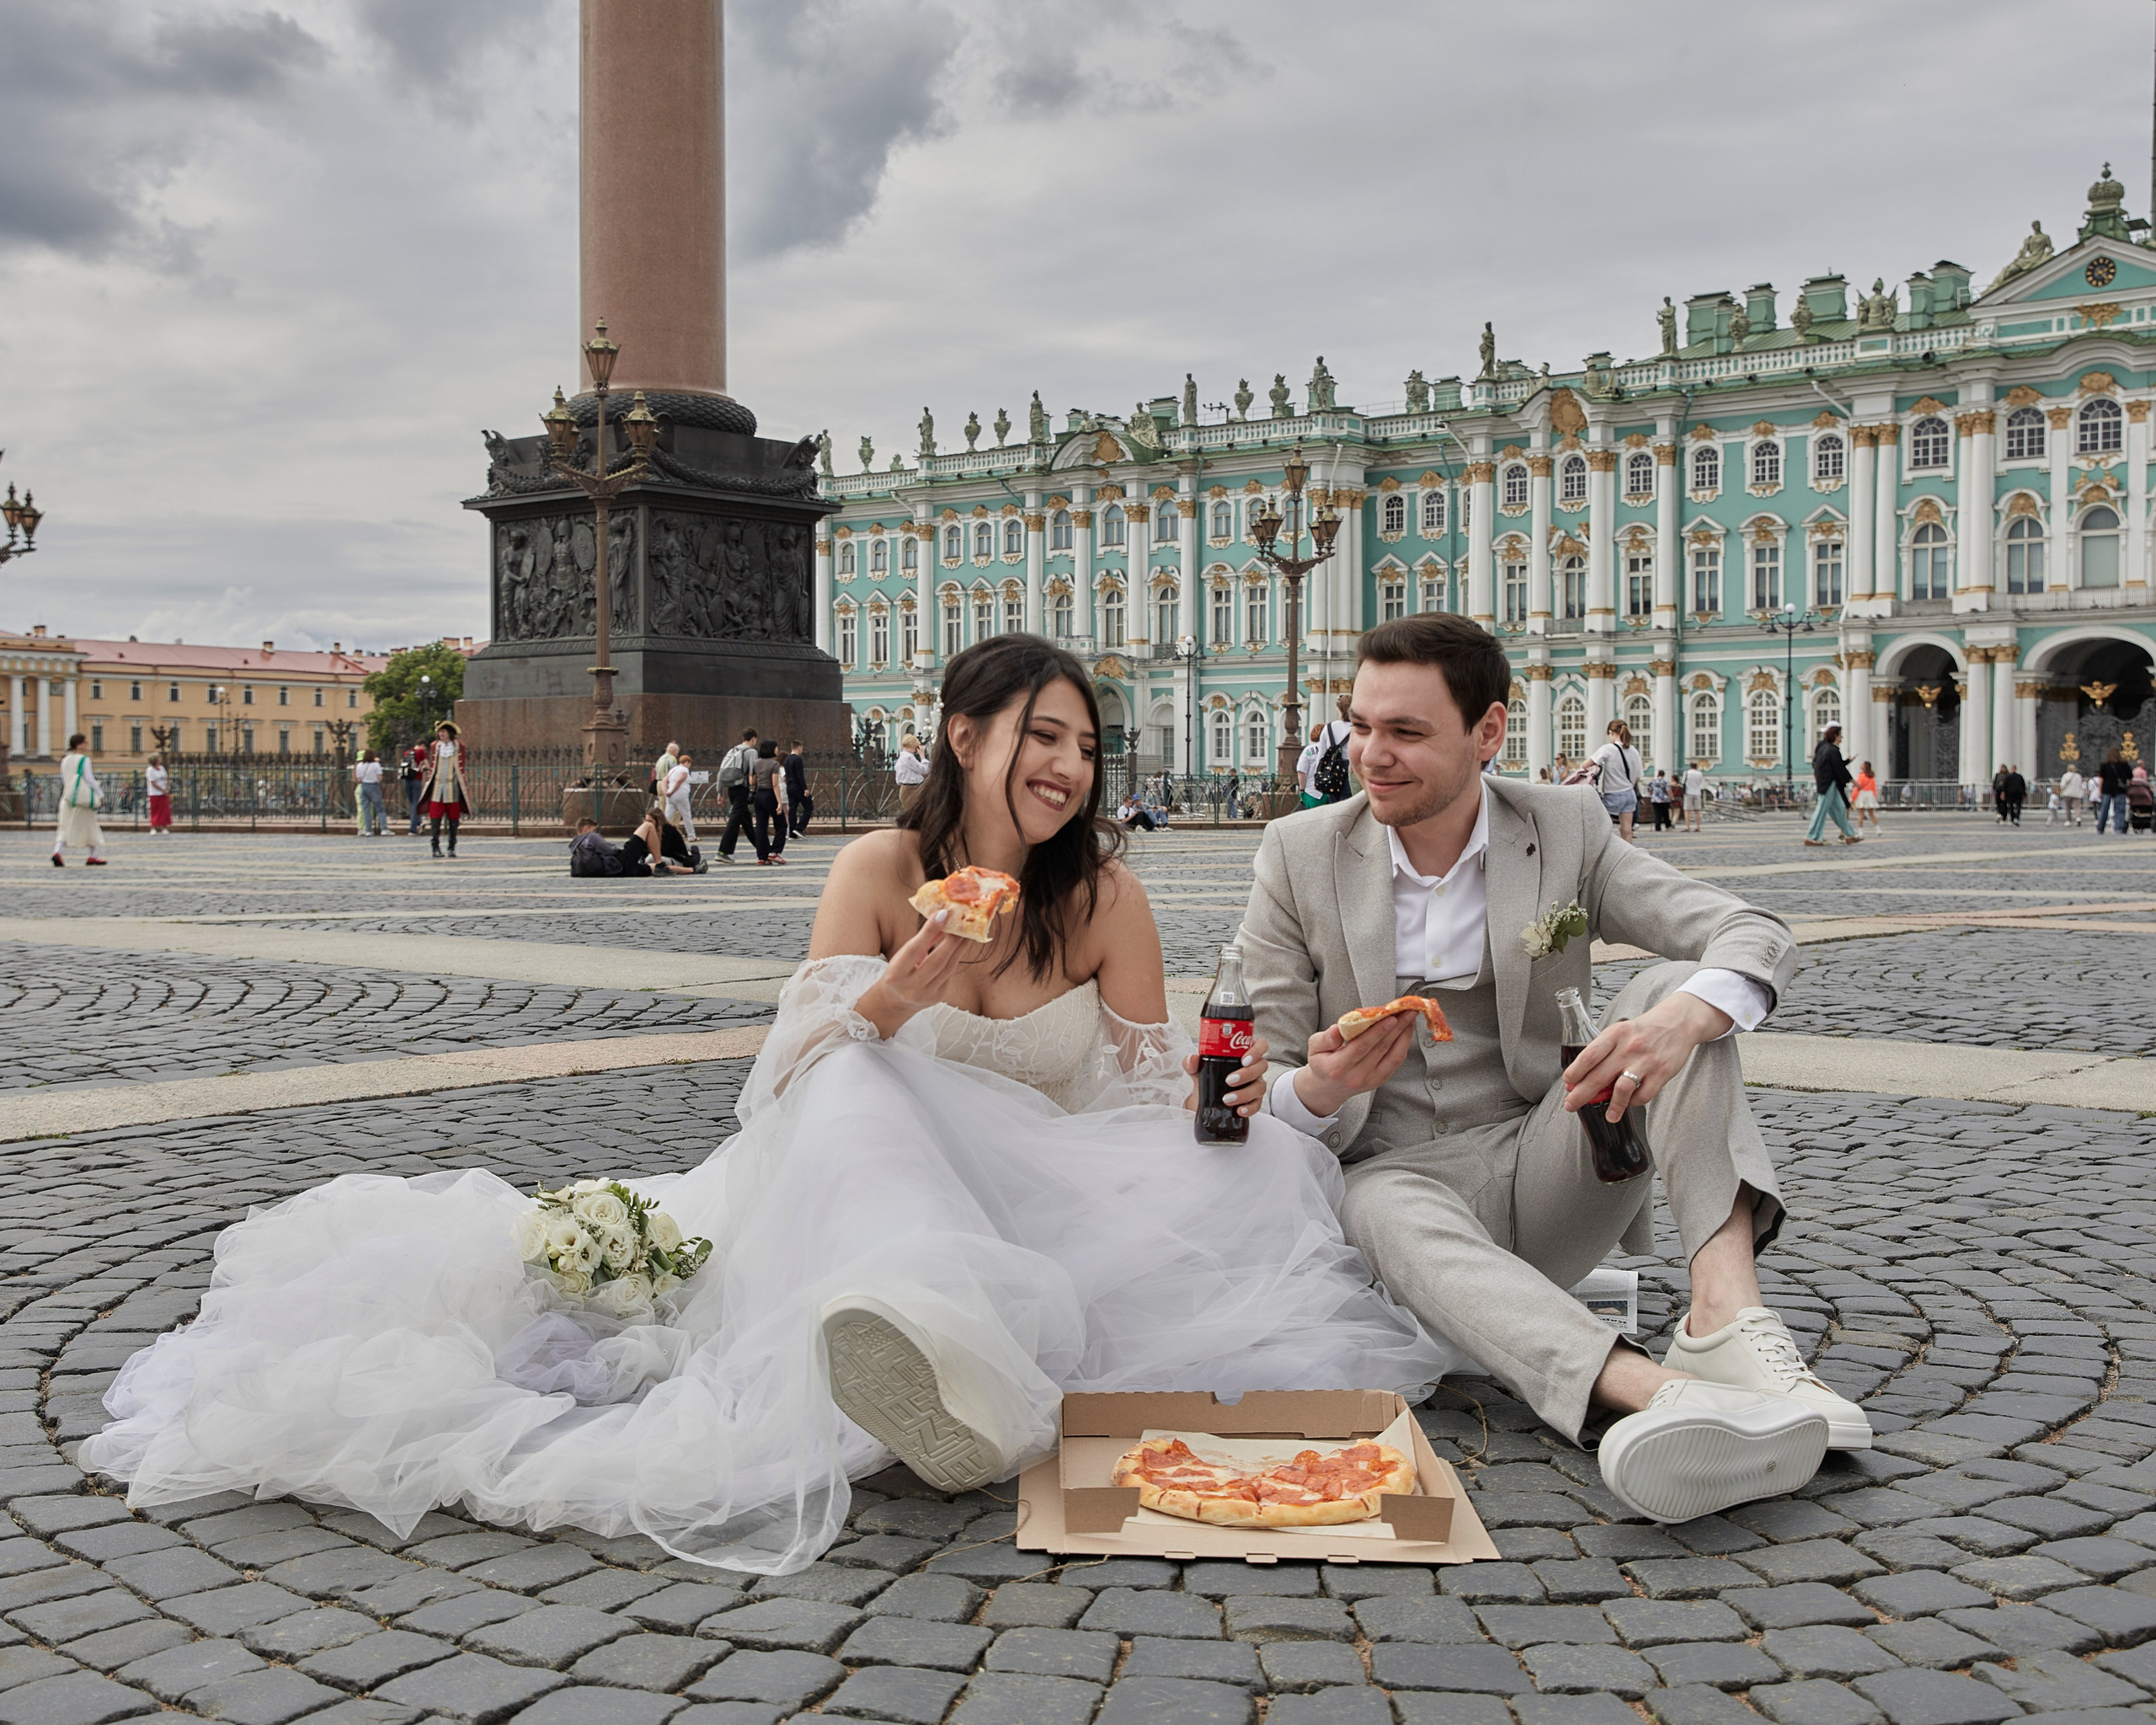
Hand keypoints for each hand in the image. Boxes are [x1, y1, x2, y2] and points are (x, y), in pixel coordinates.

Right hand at [858, 911, 964, 1036]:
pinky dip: (956, 958)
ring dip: (960, 948)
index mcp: (896, 974)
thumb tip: (941, 920)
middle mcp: (911, 988)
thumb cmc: (899, 972)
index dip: (929, 931)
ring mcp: (926, 995)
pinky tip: (962, 946)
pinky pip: (950, 974)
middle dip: (952, 940)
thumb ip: (921, 941)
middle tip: (962, 923)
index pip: (915, 950)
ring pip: (948, 968)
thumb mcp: (903, 956)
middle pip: (936, 961)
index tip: (943, 913)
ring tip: (968, 933)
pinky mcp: (938, 997)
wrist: (895, 1001)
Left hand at [1183, 1035, 1270, 1118]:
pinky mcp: (1254, 1101)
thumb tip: (1192, 1059)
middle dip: (1247, 1074)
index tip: (1244, 1059)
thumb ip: (1192, 1063)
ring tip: (1228, 1099)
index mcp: (1245, 1053)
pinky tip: (1239, 1110)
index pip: (1260, 1045)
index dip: (1256, 1051)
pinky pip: (1257, 1104)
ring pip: (1259, 1086)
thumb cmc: (1209, 1076)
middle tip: (1229, 1080)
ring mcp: (1255, 1084)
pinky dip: (1249, 1108)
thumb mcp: (1199, 1068)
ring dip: (1244, 1093)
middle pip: (1262, 1066)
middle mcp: (1253, 1067)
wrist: (1206, 1099)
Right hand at [1291, 1012, 1415, 1120]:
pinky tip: (1406, 1031)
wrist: (1328, 1088)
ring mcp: (1371, 1080)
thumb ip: (1324, 1038)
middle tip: (1406, 1010)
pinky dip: (1404, 1044)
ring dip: (1404, 1034)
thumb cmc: (1322, 1063)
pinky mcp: (1381, 1079)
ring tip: (1409, 1017)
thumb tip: (1337, 1029)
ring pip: (1393, 1055)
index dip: (1377, 1031)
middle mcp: (1357, 1076)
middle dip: (1397, 1027)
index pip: (1361, 1047)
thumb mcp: (1314, 1048)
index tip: (1390, 1017)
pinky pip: (1396, 1061)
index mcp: (1338, 1067)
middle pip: (1381, 1048)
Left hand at [1563, 992, 1730, 1122]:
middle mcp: (1628, 1048)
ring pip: (1622, 1089)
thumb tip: (1584, 1073)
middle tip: (1571, 1105)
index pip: (1589, 1056)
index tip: (1567, 1083)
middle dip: (1581, 1095)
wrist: (1678, 1022)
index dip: (1575, 1072)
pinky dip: (1635, 1102)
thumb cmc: (1645, 1029)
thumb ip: (1605, 1049)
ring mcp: (1645, 1061)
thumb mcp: (1621, 1030)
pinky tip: (1631, 1102)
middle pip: (1599, 1076)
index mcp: (1615, 1034)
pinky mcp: (1661, 1073)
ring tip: (1608, 1116)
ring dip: (1613, 1106)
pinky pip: (1644, 1095)